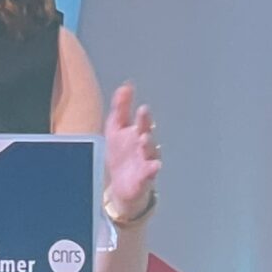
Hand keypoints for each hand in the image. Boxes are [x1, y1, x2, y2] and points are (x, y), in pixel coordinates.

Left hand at [103, 83, 159, 219]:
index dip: (140, 112)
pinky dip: (153, 169)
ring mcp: (146, 160)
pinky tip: (155, 166)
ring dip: (148, 144)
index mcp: (136, 132)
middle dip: (145, 122)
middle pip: (146, 131)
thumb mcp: (116, 129)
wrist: (122, 186)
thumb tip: (126, 85)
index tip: (139, 104)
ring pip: (149, 150)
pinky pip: (150, 172)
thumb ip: (121, 108)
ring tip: (144, 138)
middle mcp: (144, 144)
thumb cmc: (121, 154)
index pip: (140, 120)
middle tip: (143, 112)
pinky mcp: (145, 177)